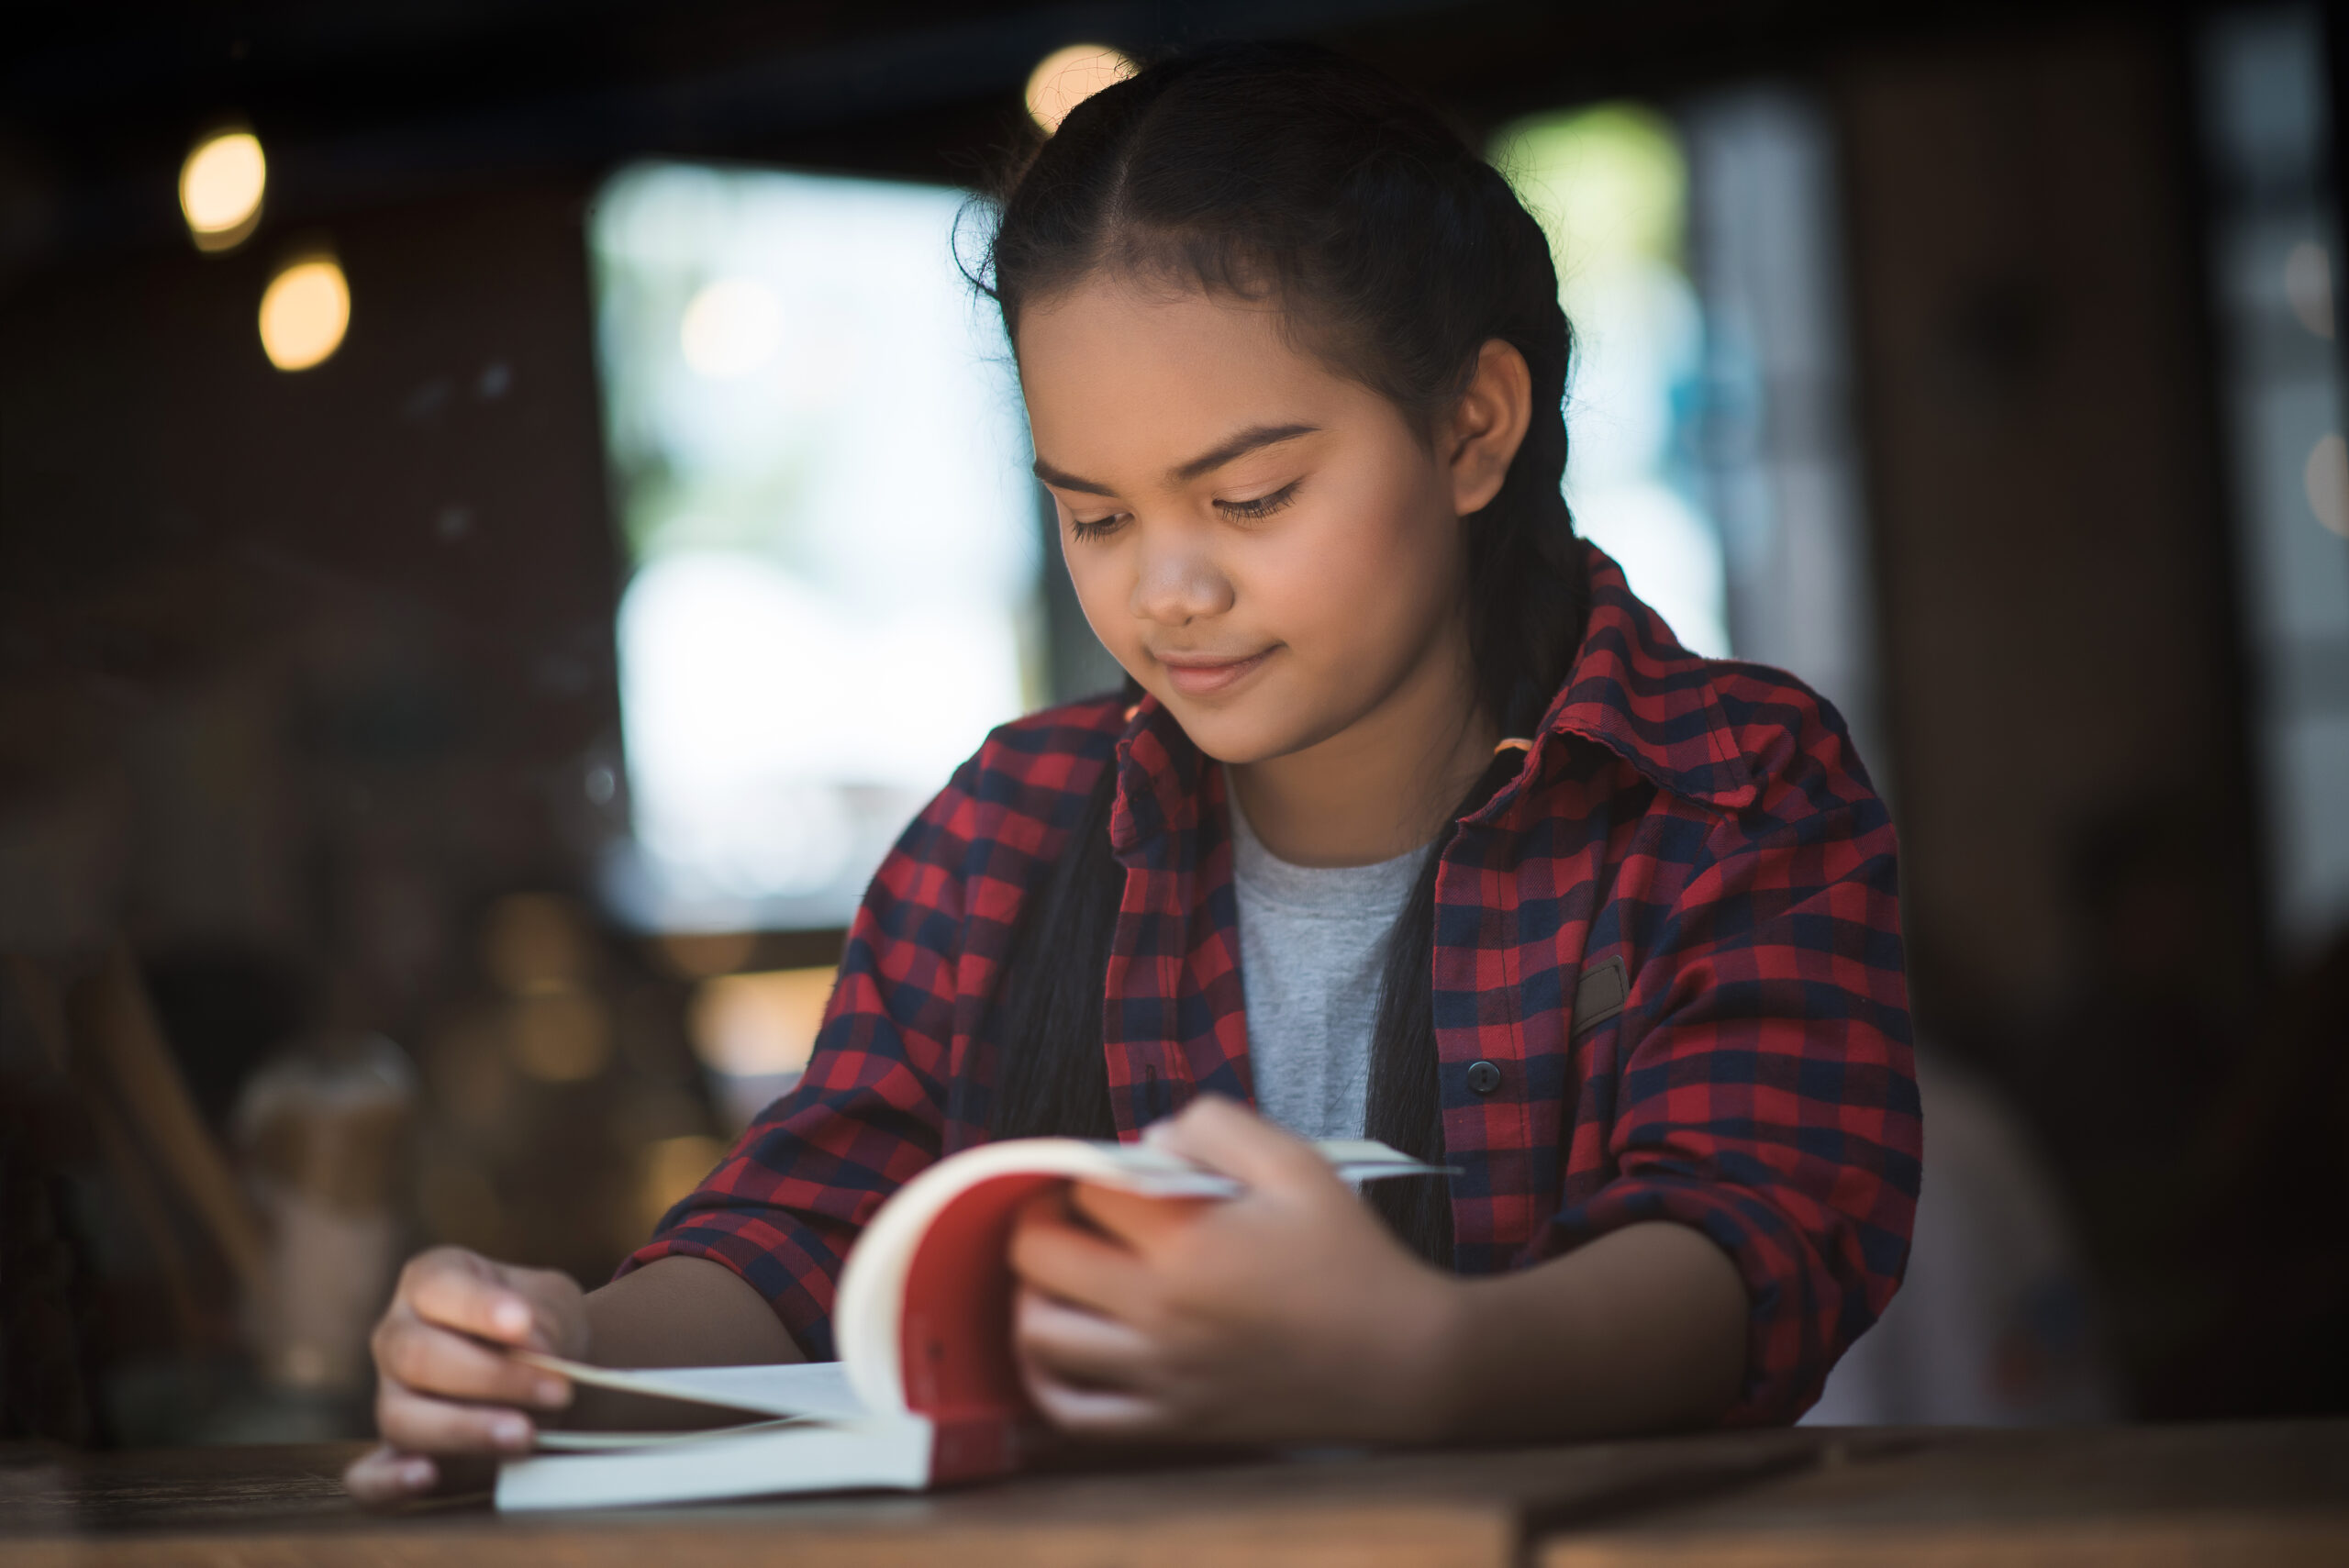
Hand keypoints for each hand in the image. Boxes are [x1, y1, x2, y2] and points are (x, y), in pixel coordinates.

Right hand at [344, 1247, 588, 1502]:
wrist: (548, 1373)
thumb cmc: (544, 1327)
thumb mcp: (555, 1304)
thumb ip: (544, 1322)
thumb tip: (532, 1353)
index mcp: (429, 1282)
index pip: (439, 1287)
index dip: (479, 1307)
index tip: (522, 1322)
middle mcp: (395, 1336)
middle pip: (418, 1357)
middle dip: (491, 1377)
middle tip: (558, 1390)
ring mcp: (389, 1397)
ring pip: (401, 1417)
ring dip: (464, 1429)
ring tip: (524, 1434)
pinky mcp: (394, 1454)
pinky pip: (368, 1477)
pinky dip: (389, 1482)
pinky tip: (426, 1477)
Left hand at [1006, 1095, 1460, 1443]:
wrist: (1403, 1361)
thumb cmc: (1352, 1258)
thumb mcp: (1299, 1164)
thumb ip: (1218, 1128)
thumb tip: (1147, 1141)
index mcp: (1190, 1245)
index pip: (1089, 1191)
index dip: (1089, 1169)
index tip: (1110, 1174)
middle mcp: (1162, 1315)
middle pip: (1040, 1259)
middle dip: (1039, 1221)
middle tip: (1065, 1212)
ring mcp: (1161, 1377)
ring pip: (1040, 1339)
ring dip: (1032, 1296)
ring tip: (1060, 1275)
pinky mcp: (1170, 1423)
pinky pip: (1072, 1413)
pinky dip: (1046, 1378)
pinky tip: (1059, 1347)